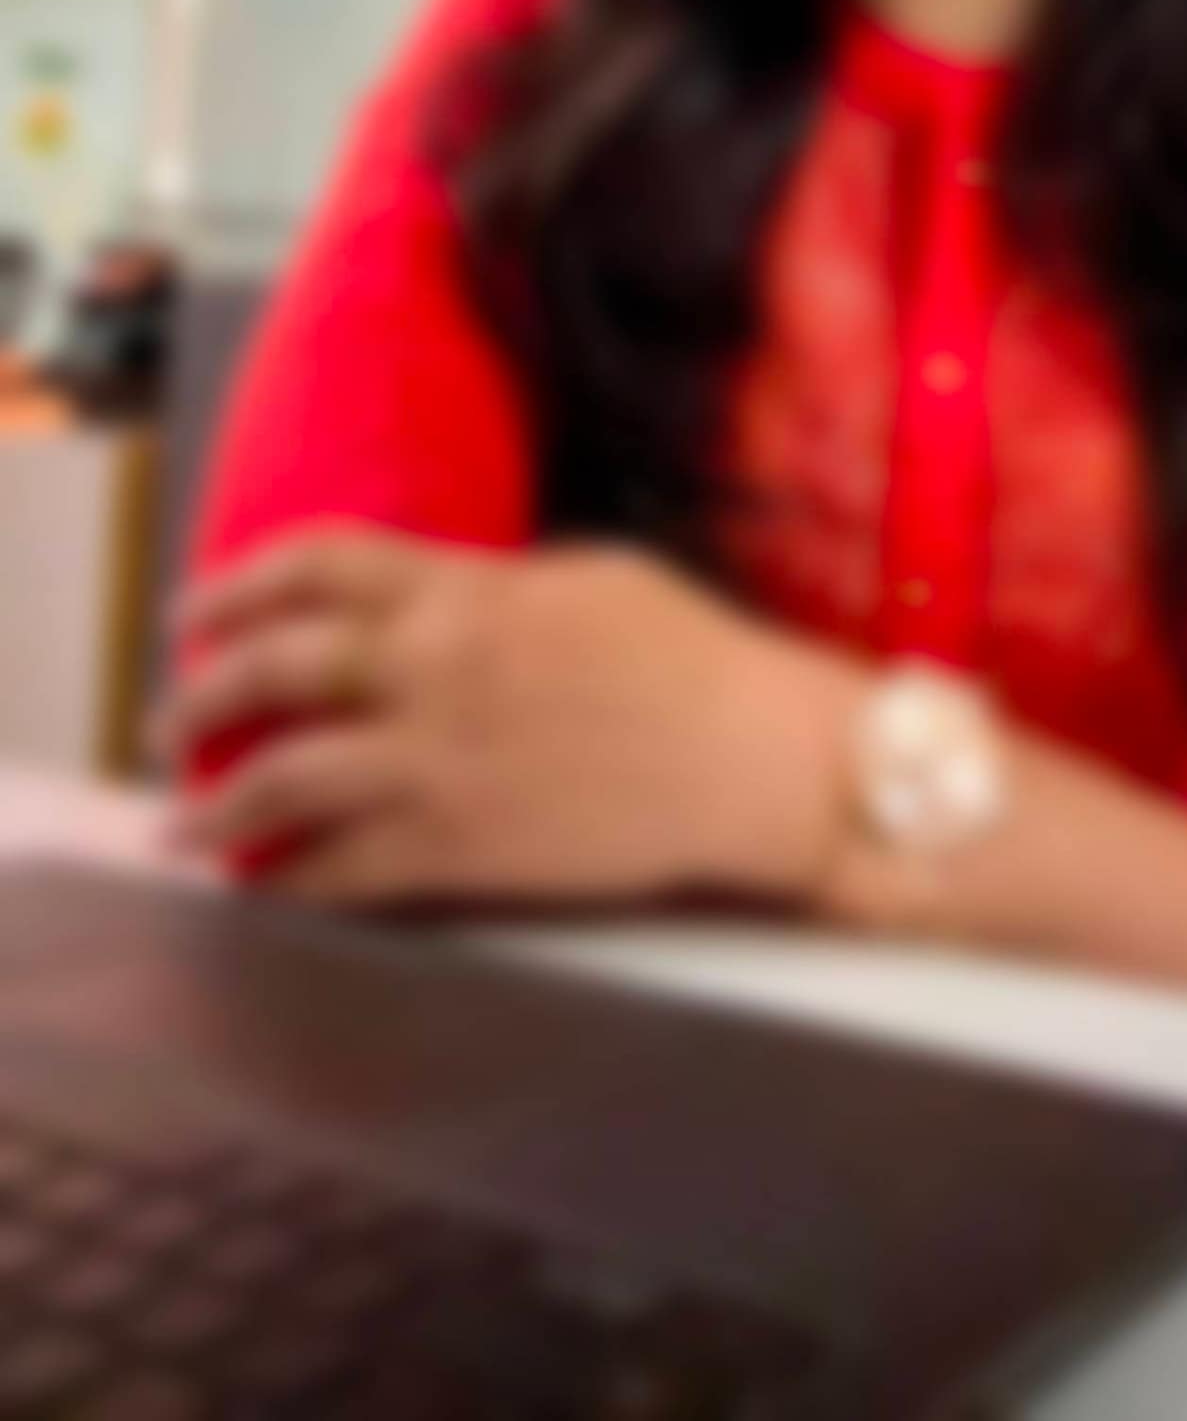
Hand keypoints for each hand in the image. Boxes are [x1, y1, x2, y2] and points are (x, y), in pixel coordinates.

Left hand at [162, 531, 859, 913]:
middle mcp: (434, 670)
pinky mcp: (462, 849)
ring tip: (182, 822)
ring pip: (285, 778)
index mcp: (466, 592)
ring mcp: (441, 763)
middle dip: (203, 690)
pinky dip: (289, 881)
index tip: (198, 605)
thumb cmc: (689, 656)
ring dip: (216, 804)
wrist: (751, 757)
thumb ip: (488, 589)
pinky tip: (263, 887)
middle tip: (169, 715)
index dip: (242, 582)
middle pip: (278, 667)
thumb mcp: (583, 579)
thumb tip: (431, 600)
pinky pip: (344, 870)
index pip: (319, 564)